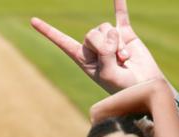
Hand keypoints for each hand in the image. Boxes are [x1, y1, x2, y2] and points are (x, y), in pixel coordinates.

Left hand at [31, 0, 165, 93]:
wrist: (145, 87)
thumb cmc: (123, 87)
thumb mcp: (108, 75)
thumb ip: (105, 54)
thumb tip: (110, 32)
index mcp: (83, 60)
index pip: (63, 42)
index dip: (48, 32)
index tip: (33, 20)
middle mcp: (93, 48)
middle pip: (91, 33)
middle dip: (104, 46)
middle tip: (116, 62)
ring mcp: (110, 39)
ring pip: (106, 28)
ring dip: (118, 44)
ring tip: (124, 59)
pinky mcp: (125, 34)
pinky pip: (121, 15)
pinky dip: (119, 4)